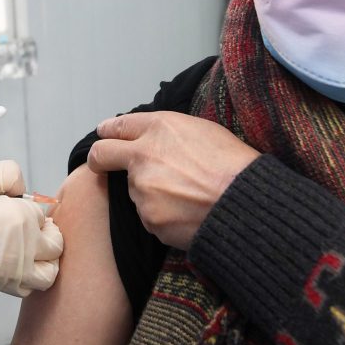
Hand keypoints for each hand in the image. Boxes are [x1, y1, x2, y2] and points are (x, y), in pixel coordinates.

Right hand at [0, 160, 62, 296]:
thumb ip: (9, 174)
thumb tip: (21, 190)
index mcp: (22, 218)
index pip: (43, 215)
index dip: (32, 210)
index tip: (18, 209)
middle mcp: (25, 247)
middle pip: (56, 245)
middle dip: (49, 235)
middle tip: (34, 229)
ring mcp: (15, 270)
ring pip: (49, 273)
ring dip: (47, 262)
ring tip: (34, 252)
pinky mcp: (2, 286)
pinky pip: (29, 288)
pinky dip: (30, 279)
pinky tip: (18, 267)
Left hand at [86, 112, 259, 249]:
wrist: (245, 204)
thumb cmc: (233, 164)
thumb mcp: (203, 130)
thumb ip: (168, 132)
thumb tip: (153, 140)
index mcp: (158, 128)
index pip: (117, 126)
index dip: (109, 132)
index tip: (105, 136)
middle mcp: (142, 156)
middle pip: (102, 156)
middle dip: (99, 159)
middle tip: (102, 165)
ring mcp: (142, 189)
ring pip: (134, 190)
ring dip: (150, 193)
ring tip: (186, 196)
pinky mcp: (148, 218)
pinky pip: (150, 216)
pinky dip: (164, 215)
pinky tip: (188, 212)